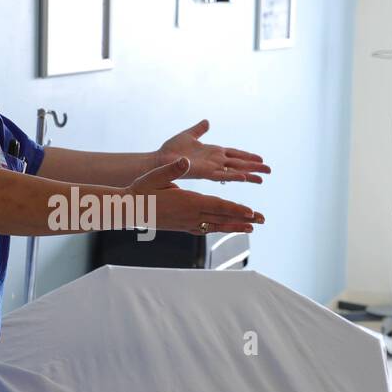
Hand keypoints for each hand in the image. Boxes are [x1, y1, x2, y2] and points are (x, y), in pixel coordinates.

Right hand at [127, 158, 264, 234]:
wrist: (129, 209)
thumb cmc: (141, 190)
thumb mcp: (156, 176)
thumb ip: (172, 168)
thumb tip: (185, 161)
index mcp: (188, 202)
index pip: (217, 206)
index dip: (236, 209)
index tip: (251, 211)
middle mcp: (191, 216)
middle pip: (222, 218)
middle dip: (244, 219)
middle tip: (263, 220)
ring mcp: (187, 224)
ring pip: (216, 226)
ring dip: (235, 227)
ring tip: (252, 228)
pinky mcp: (182, 227)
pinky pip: (206, 230)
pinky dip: (219, 229)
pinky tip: (225, 229)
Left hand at [158, 119, 270, 183]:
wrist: (159, 158)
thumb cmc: (171, 149)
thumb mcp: (189, 135)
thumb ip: (199, 129)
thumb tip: (207, 121)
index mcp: (213, 152)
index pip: (235, 154)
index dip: (248, 156)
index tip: (261, 159)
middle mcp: (215, 160)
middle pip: (240, 164)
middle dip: (255, 167)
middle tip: (270, 171)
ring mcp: (211, 167)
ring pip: (235, 171)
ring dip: (249, 174)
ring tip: (263, 178)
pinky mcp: (204, 172)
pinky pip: (221, 175)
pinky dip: (233, 176)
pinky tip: (244, 178)